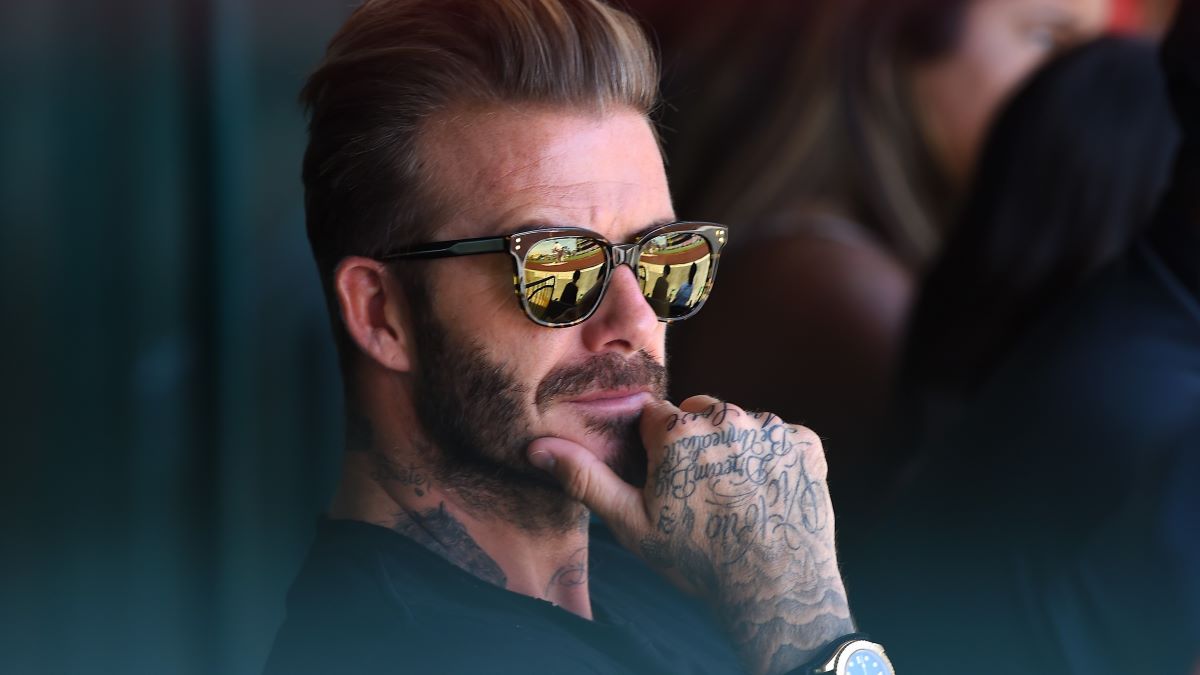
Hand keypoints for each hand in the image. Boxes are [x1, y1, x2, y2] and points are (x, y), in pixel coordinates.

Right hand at [528, 395, 854, 674]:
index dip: (655, 448)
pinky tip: (764, 493)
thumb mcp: (631, 523)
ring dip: (733, 448)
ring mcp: (771, 428)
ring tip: (733, 497)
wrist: (773, 589)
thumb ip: (584, 478)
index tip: (664, 479)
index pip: (655, 416)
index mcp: (678, 430)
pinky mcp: (805, 443)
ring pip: (739, 424)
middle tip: (698, 492)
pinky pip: (780, 438)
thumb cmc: (697, 558)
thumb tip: (537, 447)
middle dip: (694, 442)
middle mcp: (727, 416)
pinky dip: (772, 458)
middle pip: (699, 413)